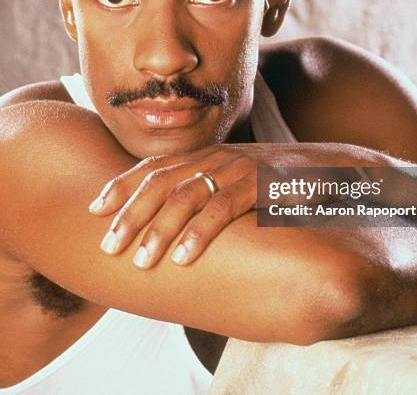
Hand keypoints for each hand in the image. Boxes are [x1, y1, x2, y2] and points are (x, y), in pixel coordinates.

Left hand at [90, 145, 260, 267]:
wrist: (323, 167)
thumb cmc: (271, 181)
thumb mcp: (231, 180)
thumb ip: (203, 190)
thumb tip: (168, 218)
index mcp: (204, 155)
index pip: (153, 167)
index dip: (121, 186)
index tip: (93, 208)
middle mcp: (214, 157)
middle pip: (161, 183)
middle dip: (130, 214)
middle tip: (107, 244)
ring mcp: (236, 168)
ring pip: (186, 196)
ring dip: (159, 230)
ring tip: (141, 261)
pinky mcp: (259, 184)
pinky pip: (222, 208)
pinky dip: (200, 233)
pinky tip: (183, 256)